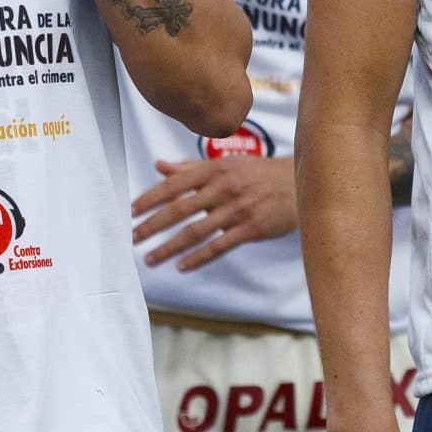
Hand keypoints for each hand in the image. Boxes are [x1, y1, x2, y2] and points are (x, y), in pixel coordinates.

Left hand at [132, 155, 296, 270]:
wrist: (300, 183)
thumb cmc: (258, 174)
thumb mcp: (226, 164)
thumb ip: (191, 168)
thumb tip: (159, 167)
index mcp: (215, 169)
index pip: (175, 184)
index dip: (150, 198)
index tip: (131, 212)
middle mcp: (224, 187)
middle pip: (180, 209)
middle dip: (152, 225)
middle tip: (133, 238)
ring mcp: (238, 209)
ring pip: (196, 232)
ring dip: (169, 248)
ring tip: (150, 259)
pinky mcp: (250, 228)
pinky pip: (218, 246)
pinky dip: (198, 258)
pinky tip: (181, 266)